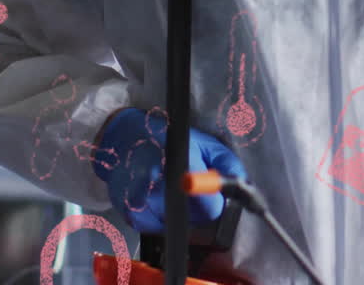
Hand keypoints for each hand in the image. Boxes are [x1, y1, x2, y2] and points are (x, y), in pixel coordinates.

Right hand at [94, 108, 246, 232]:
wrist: (121, 139)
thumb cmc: (164, 137)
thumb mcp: (203, 141)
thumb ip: (227, 163)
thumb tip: (243, 185)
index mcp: (181, 170)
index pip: (212, 210)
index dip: (215, 201)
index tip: (212, 192)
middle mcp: (160, 192)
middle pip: (195, 220)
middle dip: (198, 206)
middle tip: (187, 184)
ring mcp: (143, 207)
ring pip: (177, 225)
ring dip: (179, 211)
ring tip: (169, 185)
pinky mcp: (133, 217)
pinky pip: (159, 226)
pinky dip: (161, 215)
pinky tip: (155, 194)